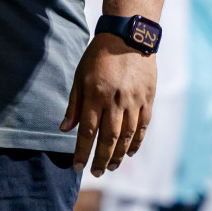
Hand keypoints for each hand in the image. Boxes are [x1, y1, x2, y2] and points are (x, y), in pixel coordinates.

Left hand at [60, 32, 156, 176]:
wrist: (128, 37)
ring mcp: (134, 102)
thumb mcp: (80, 76)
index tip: (77, 167)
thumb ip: (74, 104)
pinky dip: (136, 143)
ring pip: (127, 136)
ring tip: (111, 167)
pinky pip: (142, 127)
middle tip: (95, 172)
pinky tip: (129, 153)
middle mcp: (115, 101)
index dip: (82, 152)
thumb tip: (64, 129)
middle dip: (101, 159)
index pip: (87, 131)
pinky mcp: (147, 100)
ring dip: (118, 155)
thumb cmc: (99, 56)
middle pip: (108, 139)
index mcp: (95, 95)